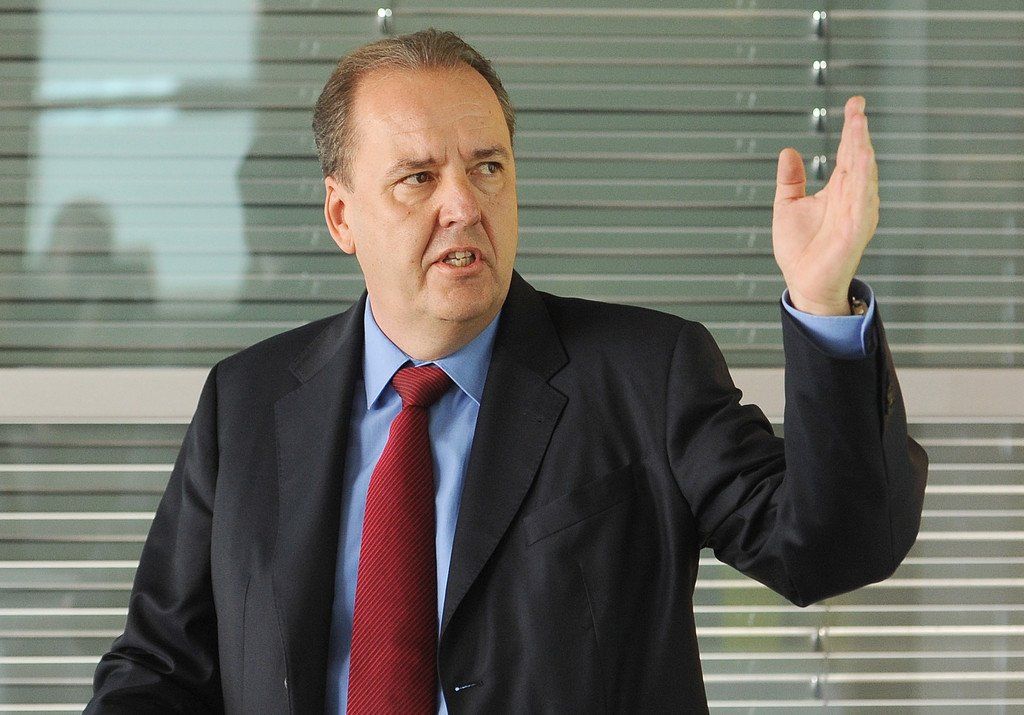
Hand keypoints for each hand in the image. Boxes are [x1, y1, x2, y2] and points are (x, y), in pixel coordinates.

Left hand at [772, 96, 878, 314]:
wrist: (803, 283)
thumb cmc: (800, 250)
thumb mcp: (788, 207)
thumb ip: (790, 181)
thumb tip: (788, 152)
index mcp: (838, 190)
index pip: (849, 152)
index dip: (852, 128)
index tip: (855, 104)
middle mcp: (851, 198)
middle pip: (859, 158)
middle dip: (858, 133)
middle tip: (857, 108)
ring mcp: (856, 213)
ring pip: (863, 176)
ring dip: (862, 151)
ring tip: (859, 127)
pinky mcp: (856, 231)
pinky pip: (862, 202)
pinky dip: (863, 182)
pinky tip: (863, 161)